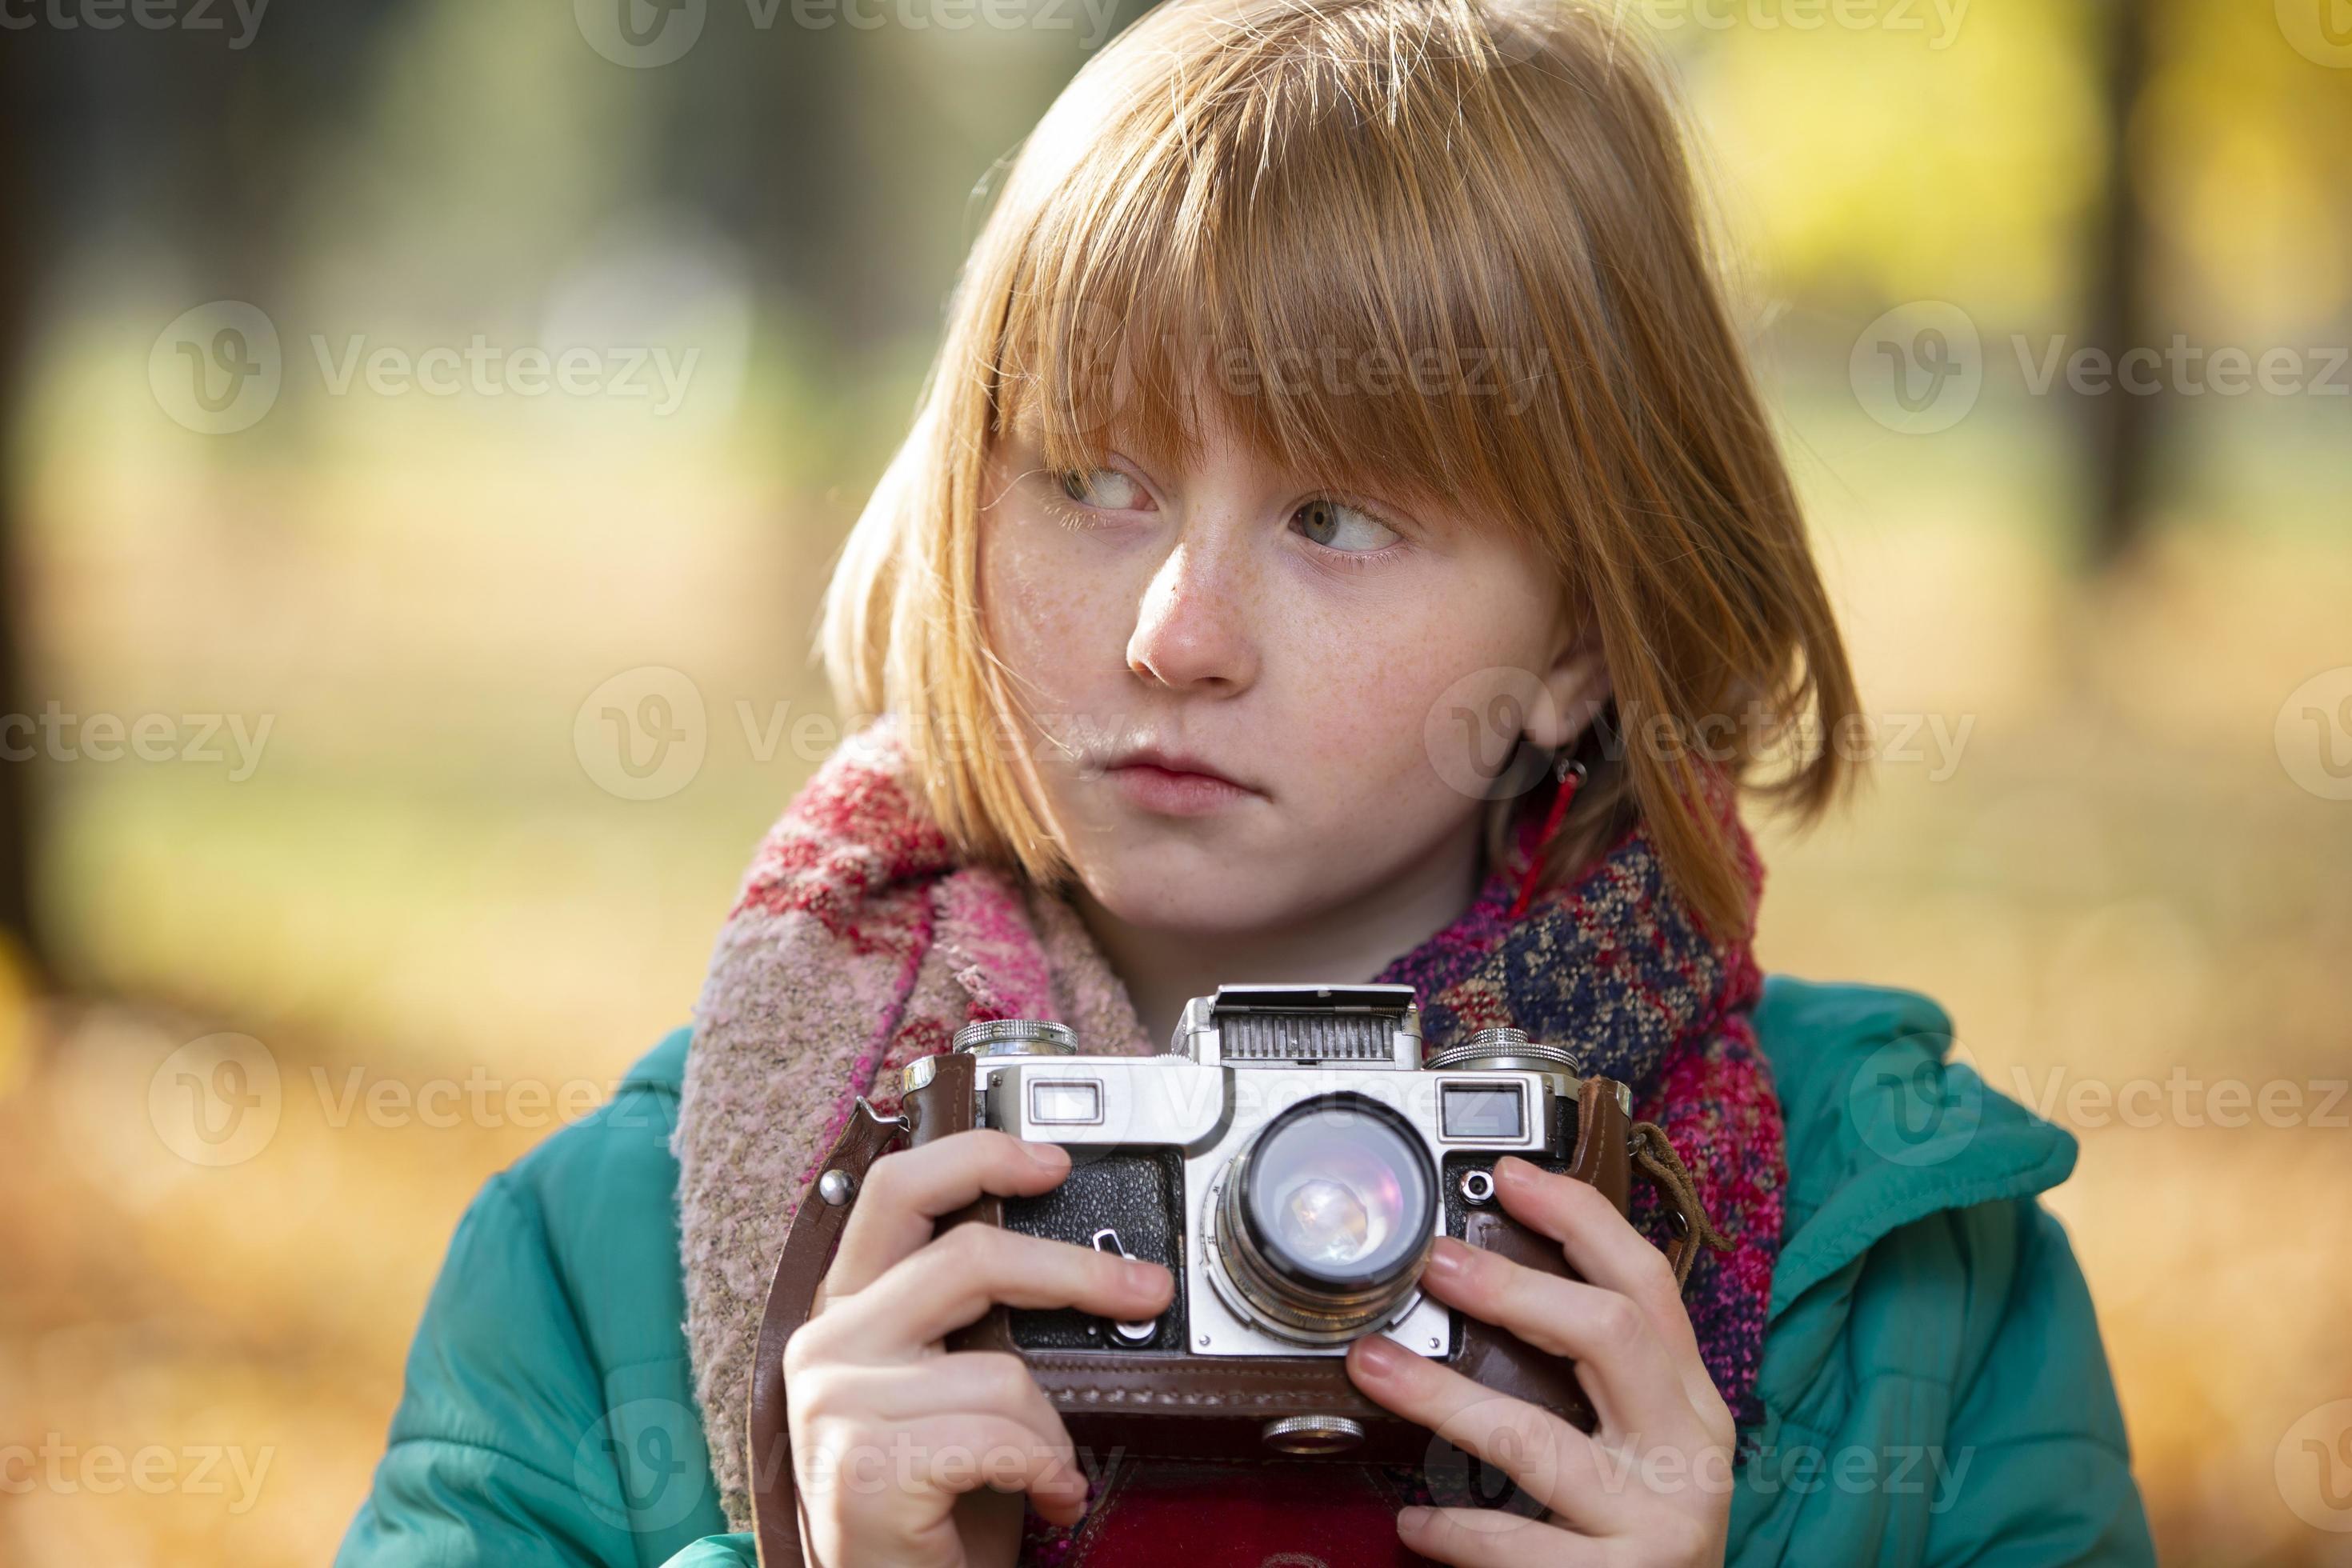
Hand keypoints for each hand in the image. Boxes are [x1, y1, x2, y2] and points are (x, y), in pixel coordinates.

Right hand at [782, 1127, 1175, 1567]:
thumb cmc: (930, 1500)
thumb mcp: (939, 1390)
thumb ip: (965, 1318)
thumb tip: (1064, 1256)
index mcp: (846, 1308)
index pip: (898, 1191)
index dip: (979, 1156)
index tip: (1054, 1162)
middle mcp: (829, 1343)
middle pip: (968, 1258)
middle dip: (1075, 1272)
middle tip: (1143, 1290)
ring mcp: (838, 1403)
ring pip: (1002, 1369)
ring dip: (1052, 1429)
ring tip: (1049, 1469)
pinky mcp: (865, 1467)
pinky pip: (1003, 1439)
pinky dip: (1047, 1471)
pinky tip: (1045, 1498)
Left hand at [1342, 1155, 1733, 1565]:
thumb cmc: (1639, 1538)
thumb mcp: (1642, 1449)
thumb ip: (1593, 1382)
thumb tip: (1486, 1292)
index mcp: (1692, 1405)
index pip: (1647, 1286)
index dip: (1582, 1220)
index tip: (1511, 1175)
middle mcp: (1688, 1454)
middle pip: (1609, 1334)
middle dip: (1514, 1288)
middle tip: (1432, 1262)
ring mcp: (1658, 1522)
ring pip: (1536, 1440)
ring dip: (1442, 1400)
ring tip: (1374, 1368)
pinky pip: (1518, 1546)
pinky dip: (1455, 1529)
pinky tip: (1413, 1522)